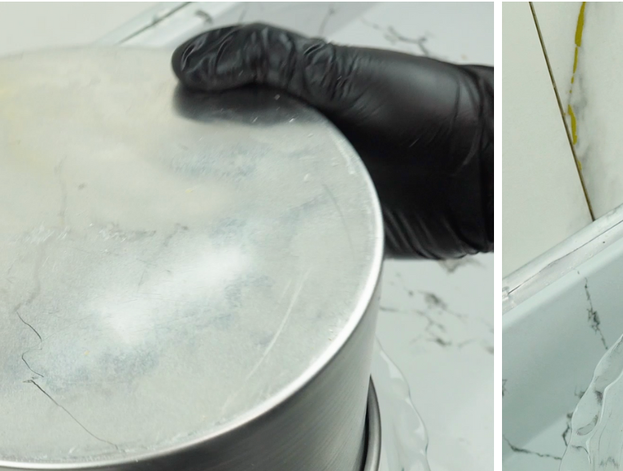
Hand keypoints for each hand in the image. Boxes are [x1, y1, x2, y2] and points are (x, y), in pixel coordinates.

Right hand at [173, 23, 492, 260]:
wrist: (486, 170)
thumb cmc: (433, 107)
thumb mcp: (340, 70)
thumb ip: (269, 59)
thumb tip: (194, 62)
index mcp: (290, 95)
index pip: (216, 99)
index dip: (178, 112)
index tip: (137, 125)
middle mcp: (298, 144)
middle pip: (224, 160)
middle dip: (189, 175)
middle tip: (148, 189)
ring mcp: (314, 191)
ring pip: (250, 210)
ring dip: (223, 222)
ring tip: (180, 231)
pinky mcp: (334, 236)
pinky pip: (289, 250)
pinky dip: (264, 256)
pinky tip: (238, 260)